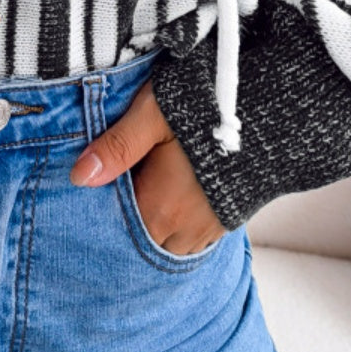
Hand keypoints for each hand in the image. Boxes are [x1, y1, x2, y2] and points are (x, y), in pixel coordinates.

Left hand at [70, 78, 226, 255]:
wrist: (270, 110)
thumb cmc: (206, 107)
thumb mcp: (152, 116)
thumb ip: (117, 147)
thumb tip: (79, 176)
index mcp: (162, 208)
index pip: (118, 232)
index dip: (102, 217)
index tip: (91, 198)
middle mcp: (186, 228)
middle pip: (142, 242)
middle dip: (126, 223)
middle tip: (115, 194)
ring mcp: (209, 228)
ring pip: (168, 244)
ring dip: (153, 226)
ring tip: (143, 196)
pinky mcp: (227, 220)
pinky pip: (193, 239)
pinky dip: (176, 227)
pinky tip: (170, 201)